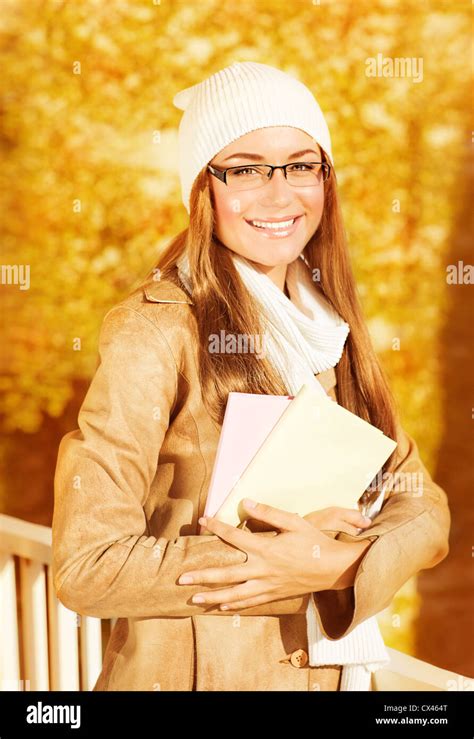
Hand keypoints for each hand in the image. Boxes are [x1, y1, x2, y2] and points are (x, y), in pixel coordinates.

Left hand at [177, 499, 370, 610]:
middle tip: (181, 578)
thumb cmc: (313, 542)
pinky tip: (219, 606)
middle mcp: (263, 570)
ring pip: (234, 594)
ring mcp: (267, 585)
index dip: (216, 527)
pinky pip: (249, 602)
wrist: (334, 568)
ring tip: (192, 598)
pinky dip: (233, 605)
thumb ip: (268, 513)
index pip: (234, 536)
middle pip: (226, 574)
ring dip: (211, 596)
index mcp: (266, 548)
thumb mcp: (293, 522)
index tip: (202, 520)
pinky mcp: (273, 594)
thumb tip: (246, 503)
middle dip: (201, 576)